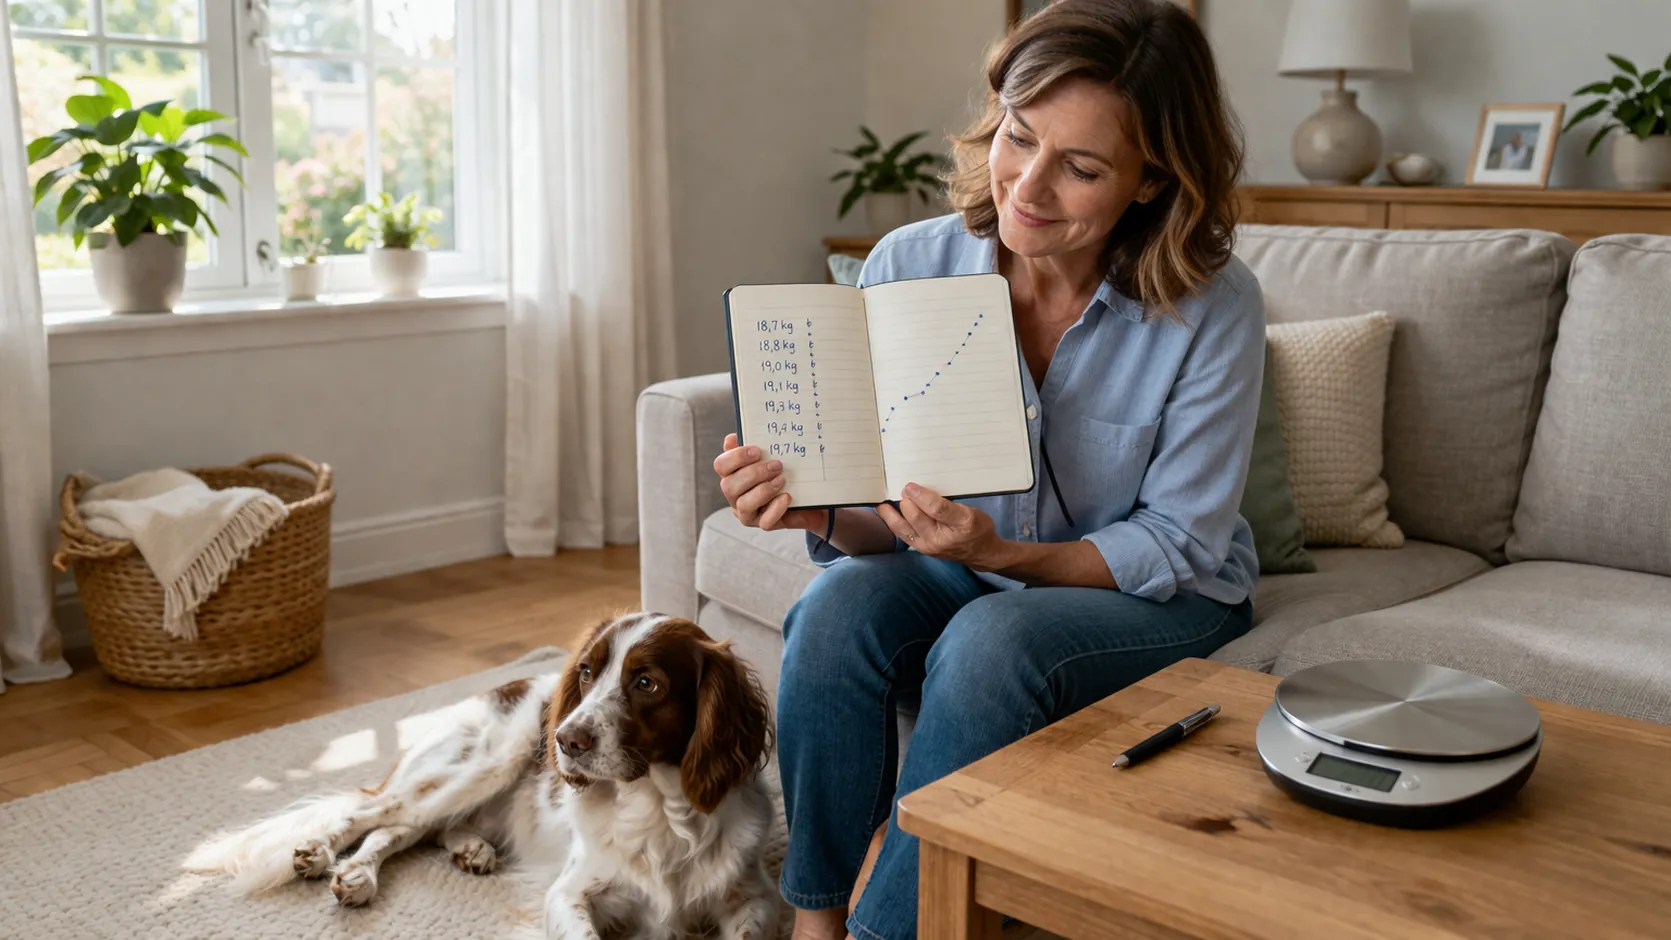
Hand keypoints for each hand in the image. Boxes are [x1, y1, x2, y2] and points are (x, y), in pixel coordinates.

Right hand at [713, 434, 828, 532]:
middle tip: (777, 465)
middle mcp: (735, 494)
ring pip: (744, 505)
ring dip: (763, 490)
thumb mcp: (772, 457)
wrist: (809, 496)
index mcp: (733, 474)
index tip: (757, 450)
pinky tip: (787, 497)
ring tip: (782, 480)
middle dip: (753, 474)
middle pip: (729, 486)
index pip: (721, 465)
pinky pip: (765, 522)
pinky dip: (776, 508)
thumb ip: (756, 446)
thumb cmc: (784, 472)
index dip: (735, 457)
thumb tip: (732, 438)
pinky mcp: (763, 524)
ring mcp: (748, 512)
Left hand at [876, 483, 1007, 568]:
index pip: (937, 509)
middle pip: (916, 517)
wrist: (982, 553)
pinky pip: (903, 534)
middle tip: (904, 489)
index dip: (922, 496)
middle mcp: (939, 539)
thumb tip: (922, 491)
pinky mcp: (922, 548)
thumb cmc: (977, 529)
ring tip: (883, 504)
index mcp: (958, 525)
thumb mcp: (971, 512)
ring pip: (904, 528)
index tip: (911, 485)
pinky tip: (886, 513)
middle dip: (907, 501)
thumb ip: (947, 504)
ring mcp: (928, 546)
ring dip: (892, 514)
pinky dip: (893, 523)